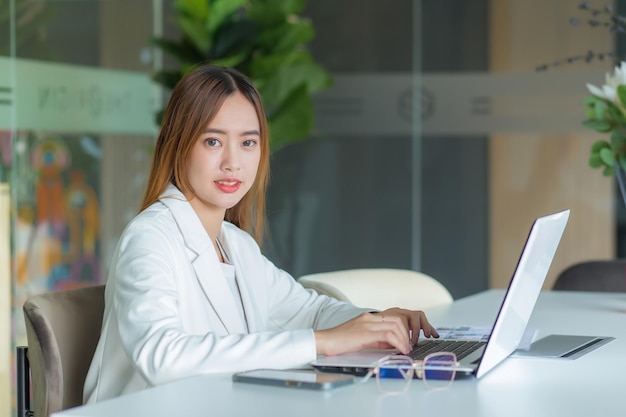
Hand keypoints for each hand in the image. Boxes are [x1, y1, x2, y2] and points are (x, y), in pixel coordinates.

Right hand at [314, 309, 438, 355]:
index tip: (408, 341)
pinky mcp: (365, 332)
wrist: (323, 342)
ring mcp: (367, 323)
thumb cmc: (340, 343)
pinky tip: (400, 350)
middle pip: (399, 318)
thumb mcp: (362, 339)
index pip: (394, 316)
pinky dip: (399, 342)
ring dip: (405, 339)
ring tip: (406, 350)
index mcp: (369, 317)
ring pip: (396, 325)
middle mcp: (370, 317)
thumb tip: (393, 345)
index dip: (405, 328)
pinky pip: (389, 334)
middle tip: (410, 346)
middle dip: (408, 333)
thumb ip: (377, 339)